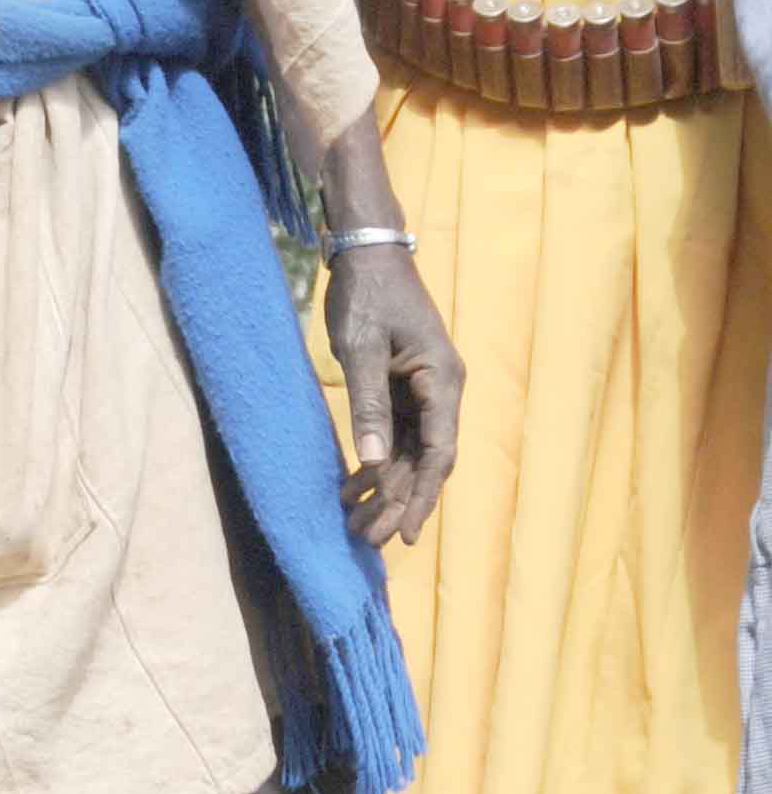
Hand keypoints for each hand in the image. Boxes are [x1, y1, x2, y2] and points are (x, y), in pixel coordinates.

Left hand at [322, 240, 461, 549]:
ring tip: (357, 523)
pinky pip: (393, 435)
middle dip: (398, 502)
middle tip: (369, 539)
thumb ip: (368, 404)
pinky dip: (375, 462)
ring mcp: (422, 391)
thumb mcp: (361, 349)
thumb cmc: (367, 295)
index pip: (440, 452)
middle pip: (425, 461)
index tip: (404, 533)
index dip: (422, 496)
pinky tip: (351, 488)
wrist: (368, 254)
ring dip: (385, 488)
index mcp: (442, 382)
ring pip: (409, 453)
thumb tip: (375, 462)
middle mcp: (440, 391)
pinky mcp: (402, 388)